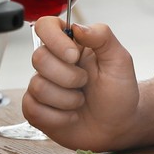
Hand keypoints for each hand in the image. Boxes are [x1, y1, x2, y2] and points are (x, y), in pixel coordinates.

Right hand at [20, 17, 141, 150]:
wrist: (117, 127)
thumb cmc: (118, 92)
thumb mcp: (119, 61)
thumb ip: (102, 36)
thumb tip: (77, 27)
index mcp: (71, 44)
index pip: (45, 26)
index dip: (54, 40)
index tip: (74, 56)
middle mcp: (53, 62)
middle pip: (39, 58)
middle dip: (68, 77)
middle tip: (85, 83)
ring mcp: (42, 86)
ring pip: (37, 86)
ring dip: (67, 99)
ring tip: (81, 101)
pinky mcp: (36, 109)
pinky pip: (33, 110)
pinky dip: (58, 117)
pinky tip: (71, 116)